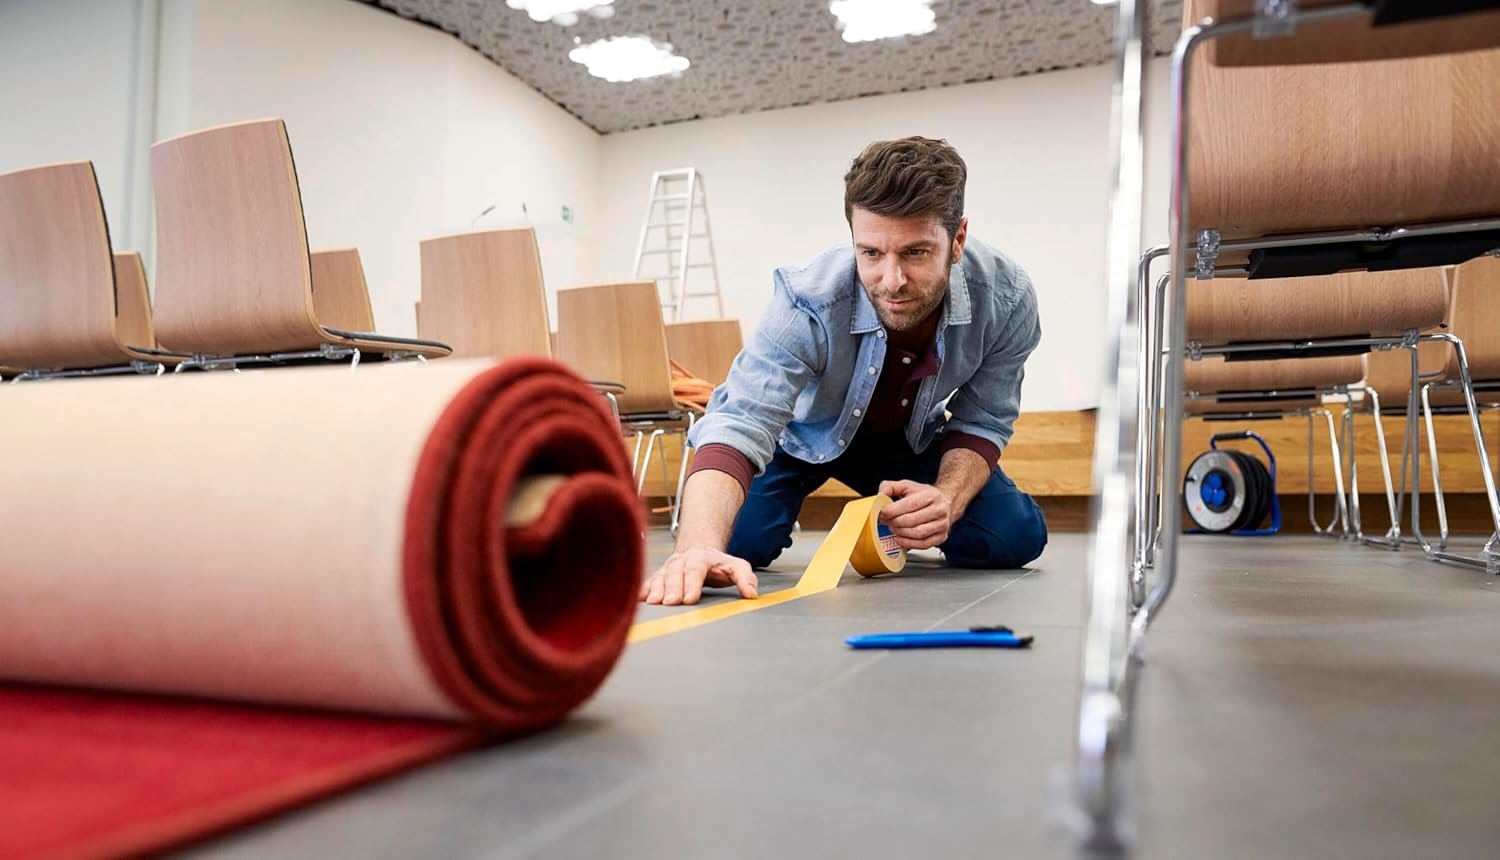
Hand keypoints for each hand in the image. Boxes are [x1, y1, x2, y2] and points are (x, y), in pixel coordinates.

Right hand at [639, 548, 758, 604]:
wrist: (699, 550)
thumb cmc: (719, 564)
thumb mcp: (737, 566)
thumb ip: (746, 578)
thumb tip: (752, 594)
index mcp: (701, 558)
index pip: (695, 570)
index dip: (692, 584)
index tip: (690, 599)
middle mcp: (682, 561)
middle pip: (675, 573)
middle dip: (672, 588)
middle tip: (670, 602)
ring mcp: (669, 567)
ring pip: (660, 576)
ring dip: (656, 589)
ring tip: (653, 603)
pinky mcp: (659, 575)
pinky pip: (649, 581)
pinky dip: (643, 589)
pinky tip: (639, 599)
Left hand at [878, 479, 953, 549]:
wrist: (945, 503)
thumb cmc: (923, 495)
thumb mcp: (906, 486)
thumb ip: (890, 487)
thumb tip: (879, 496)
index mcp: (931, 495)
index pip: (909, 505)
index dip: (892, 511)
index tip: (883, 513)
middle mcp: (939, 510)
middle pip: (911, 521)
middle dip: (894, 523)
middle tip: (887, 522)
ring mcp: (942, 524)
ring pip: (917, 533)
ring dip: (900, 533)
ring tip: (893, 528)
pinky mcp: (941, 537)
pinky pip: (923, 544)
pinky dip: (908, 543)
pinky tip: (900, 538)